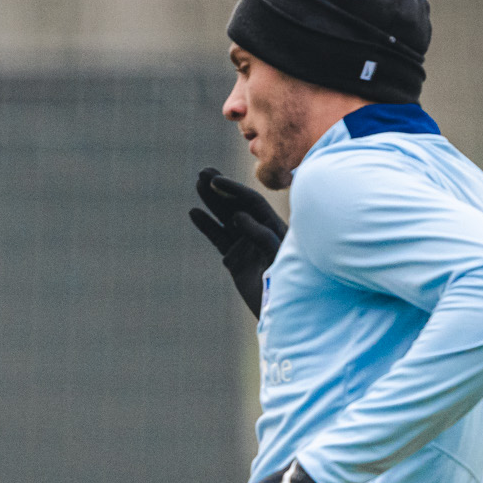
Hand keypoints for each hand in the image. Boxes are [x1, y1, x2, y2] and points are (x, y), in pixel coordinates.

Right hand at [188, 168, 285, 316]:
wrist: (280, 309)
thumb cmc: (287, 282)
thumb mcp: (277, 255)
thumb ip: (260, 234)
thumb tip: (239, 216)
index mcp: (273, 227)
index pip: (251, 202)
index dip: (233, 189)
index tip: (215, 180)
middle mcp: (259, 231)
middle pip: (236, 204)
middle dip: (220, 188)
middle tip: (203, 172)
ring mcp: (246, 245)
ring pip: (225, 217)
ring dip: (211, 201)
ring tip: (197, 184)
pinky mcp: (234, 259)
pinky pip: (218, 238)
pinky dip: (206, 225)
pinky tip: (194, 212)